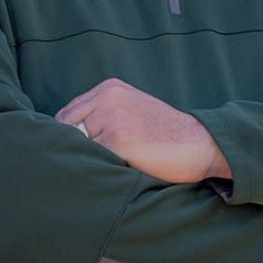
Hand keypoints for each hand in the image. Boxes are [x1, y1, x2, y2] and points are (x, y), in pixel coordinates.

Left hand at [54, 77, 230, 182]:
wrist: (199, 144)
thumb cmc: (164, 134)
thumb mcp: (132, 109)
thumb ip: (101, 114)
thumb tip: (64, 138)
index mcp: (109, 88)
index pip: (66, 115)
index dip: (68, 139)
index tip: (76, 154)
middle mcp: (107, 98)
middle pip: (64, 130)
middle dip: (71, 149)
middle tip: (85, 167)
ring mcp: (111, 118)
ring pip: (76, 147)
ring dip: (84, 161)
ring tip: (104, 170)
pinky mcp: (117, 141)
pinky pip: (90, 161)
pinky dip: (96, 171)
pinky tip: (112, 175)